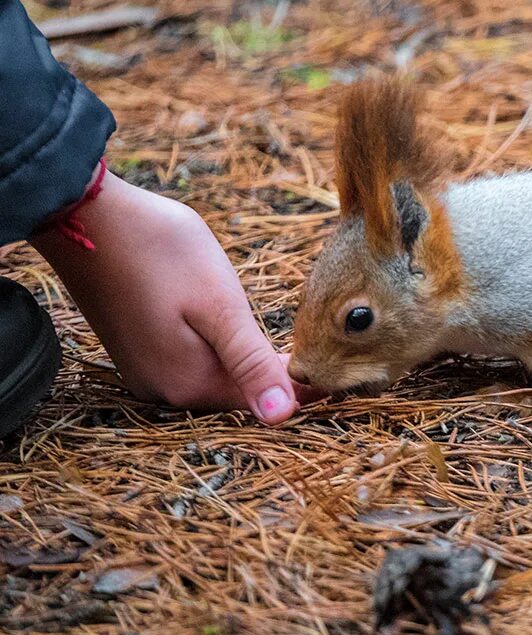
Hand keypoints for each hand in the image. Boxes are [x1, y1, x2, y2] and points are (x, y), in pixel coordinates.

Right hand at [31, 172, 299, 423]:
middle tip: (324, 343)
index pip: (263, 400)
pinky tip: (234, 324)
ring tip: (288, 335)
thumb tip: (282, 417)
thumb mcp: (218, 305)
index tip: (343, 362)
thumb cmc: (158, 250)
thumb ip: (251, 362)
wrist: (86, 217)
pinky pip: (193, 360)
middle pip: (238, 391)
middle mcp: (164, 388)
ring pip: (217, 374)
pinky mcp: (139, 348)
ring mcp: (147, 369)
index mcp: (189, 383)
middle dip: (277, 372)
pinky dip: (221, 347)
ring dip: (250, 359)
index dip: (303, 383)